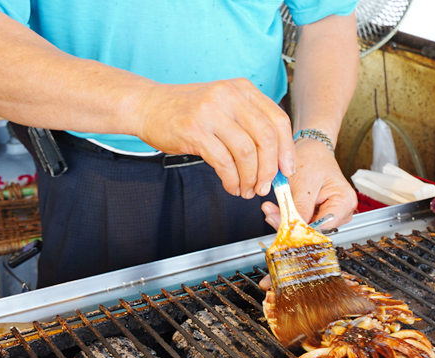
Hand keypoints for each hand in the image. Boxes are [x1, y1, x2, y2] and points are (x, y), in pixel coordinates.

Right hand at [135, 78, 295, 198]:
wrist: (148, 105)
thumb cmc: (189, 110)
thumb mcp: (224, 105)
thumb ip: (249, 124)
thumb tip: (275, 161)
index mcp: (242, 89)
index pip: (278, 120)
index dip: (286, 150)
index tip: (286, 171)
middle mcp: (229, 96)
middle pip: (266, 138)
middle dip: (269, 169)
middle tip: (265, 186)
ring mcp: (211, 112)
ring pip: (246, 152)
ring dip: (250, 178)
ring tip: (246, 189)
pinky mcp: (195, 130)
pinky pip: (224, 162)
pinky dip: (232, 180)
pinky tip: (231, 186)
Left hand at [261, 137, 356, 229]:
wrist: (310, 151)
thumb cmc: (313, 159)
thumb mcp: (304, 182)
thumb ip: (300, 207)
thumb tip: (294, 227)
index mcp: (345, 201)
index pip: (324, 227)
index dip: (303, 229)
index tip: (284, 226)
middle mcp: (342, 211)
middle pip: (315, 230)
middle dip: (292, 224)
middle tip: (271, 214)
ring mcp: (330, 214)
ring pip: (306, 228)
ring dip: (287, 221)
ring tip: (273, 208)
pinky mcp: (318, 215)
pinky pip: (302, 223)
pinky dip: (288, 217)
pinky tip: (278, 209)